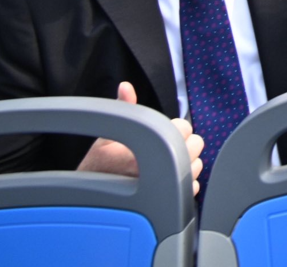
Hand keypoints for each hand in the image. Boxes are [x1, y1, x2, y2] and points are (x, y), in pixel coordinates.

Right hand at [77, 81, 205, 196]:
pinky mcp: (171, 201)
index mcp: (147, 148)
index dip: (174, 127)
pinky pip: (192, 186)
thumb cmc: (98, 166)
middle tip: (164, 146)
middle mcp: (159, 170)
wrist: (90, 199)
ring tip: (164, 162)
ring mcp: (167, 188)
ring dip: (186, 161)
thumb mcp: (106, 136)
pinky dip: (185, 181)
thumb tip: (126, 86)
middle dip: (183, 142)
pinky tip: (167, 177)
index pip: (183, 128)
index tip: (162, 132)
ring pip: (197, 165)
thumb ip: (124, 109)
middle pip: (195, 145)